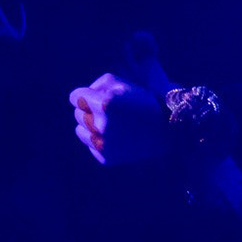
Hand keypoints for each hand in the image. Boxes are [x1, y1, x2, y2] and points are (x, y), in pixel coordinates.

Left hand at [69, 32, 174, 165]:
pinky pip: (91, 145)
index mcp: (106, 104)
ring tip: (110, 123)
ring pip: (80, 131)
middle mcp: (102, 125)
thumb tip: (79, 98)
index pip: (75, 97)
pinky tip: (117, 136)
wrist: (167, 128)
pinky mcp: (107, 158)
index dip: (84, 95)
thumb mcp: (121, 82)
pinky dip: (99, 140)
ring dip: (90, 126)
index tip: (94, 97)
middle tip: (107, 110)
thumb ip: (96, 86)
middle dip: (89, 110)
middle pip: (77, 114)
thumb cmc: (143, 100)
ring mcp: (104, 144)